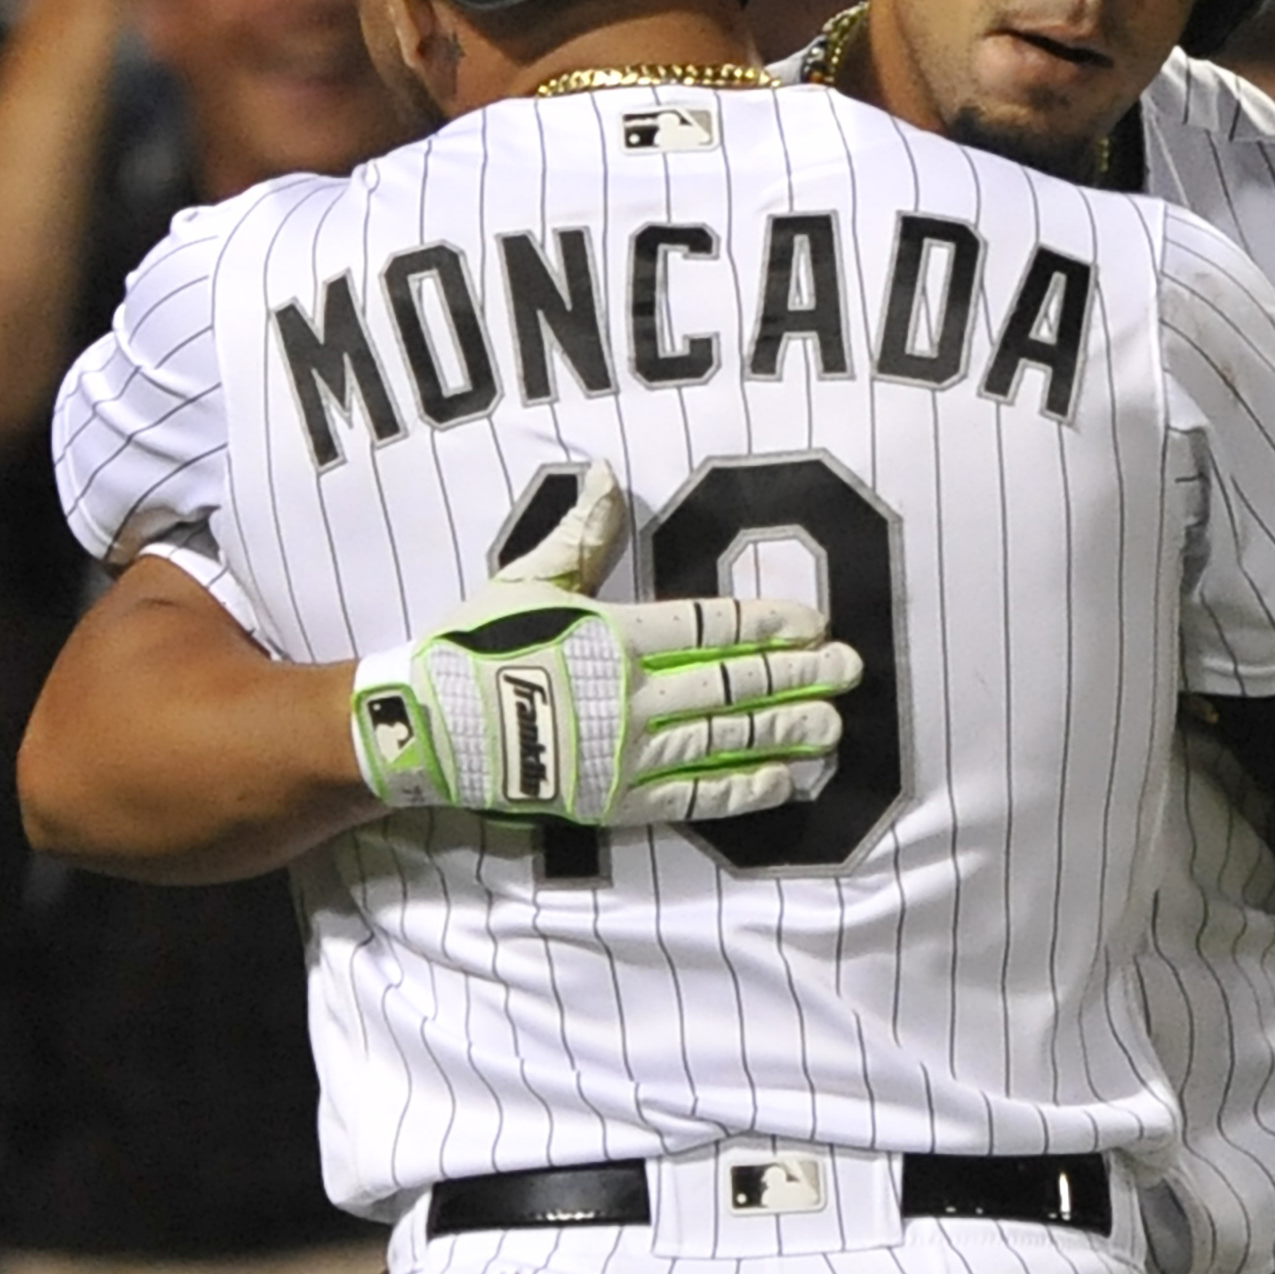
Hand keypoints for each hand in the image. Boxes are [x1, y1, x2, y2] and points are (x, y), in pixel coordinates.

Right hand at [349, 459, 857, 825]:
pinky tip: (783, 781)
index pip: (710, 626)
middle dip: (797, 675)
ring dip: (783, 730)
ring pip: (724, 739)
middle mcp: (630, 694)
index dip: (768, 624)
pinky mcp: (614, 801)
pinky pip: (691, 796)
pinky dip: (740, 790)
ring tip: (833, 726)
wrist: (423, 731)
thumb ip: (579, 535)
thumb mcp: (522, 580)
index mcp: (613, 634)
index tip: (816, 623)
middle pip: (732, 682)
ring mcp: (625, 752)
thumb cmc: (469, 648)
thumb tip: (609, 473)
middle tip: (852, 670)